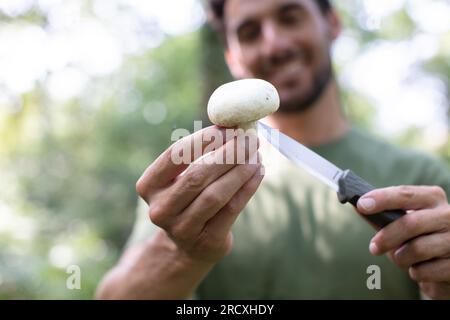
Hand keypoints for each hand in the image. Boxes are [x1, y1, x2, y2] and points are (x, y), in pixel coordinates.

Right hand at [136, 125, 262, 263]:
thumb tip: (234, 125)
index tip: (229, 127)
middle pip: (198, 175)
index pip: (175, 155)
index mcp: (148, 185)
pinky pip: (231, 209)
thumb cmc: (189, 198)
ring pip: (216, 194)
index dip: (203, 139)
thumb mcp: (184, 176)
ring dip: (240, 170)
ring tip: (256, 154)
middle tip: (250, 138)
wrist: (189, 244)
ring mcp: (182, 228)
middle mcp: (160, 209)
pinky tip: (258, 171)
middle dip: (228, 154)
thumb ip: (201, 153)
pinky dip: (247, 188)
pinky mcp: (207, 241)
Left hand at [357, 185, 449, 298]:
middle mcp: (448, 215)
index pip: (405, 193)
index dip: (382, 198)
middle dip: (387, 237)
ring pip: (417, 249)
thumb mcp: (401, 223)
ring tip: (403, 259)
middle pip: (411, 223)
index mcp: (432, 198)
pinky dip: (416, 273)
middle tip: (373, 248)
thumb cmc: (419, 237)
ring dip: (401, 258)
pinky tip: (421, 269)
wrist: (446, 264)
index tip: (361, 204)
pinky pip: (426, 271)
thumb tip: (357, 205)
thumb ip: (381, 215)